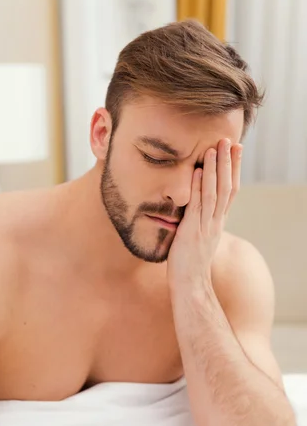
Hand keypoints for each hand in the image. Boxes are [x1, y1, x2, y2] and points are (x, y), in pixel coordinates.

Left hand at [168, 138, 241, 285]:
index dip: (234, 170)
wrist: (190, 285)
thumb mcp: (198, 238)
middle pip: (227, 187)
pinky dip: (197, 187)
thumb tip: (193, 209)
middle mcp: (215, 222)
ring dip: (215, 169)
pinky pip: (197, 206)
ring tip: (215, 148)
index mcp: (217, 222)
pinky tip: (197, 171)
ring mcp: (205, 226)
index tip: (235, 151)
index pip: (230, 191)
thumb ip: (199, 222)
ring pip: (215, 193)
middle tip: (230, 140)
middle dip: (229, 163)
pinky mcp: (192, 231)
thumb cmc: (189, 263)